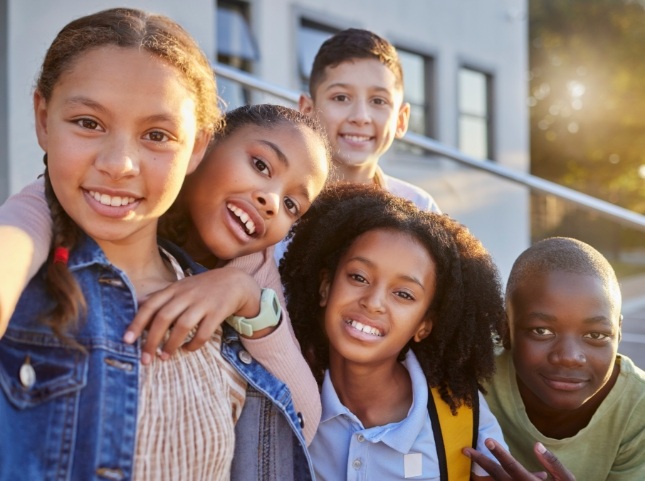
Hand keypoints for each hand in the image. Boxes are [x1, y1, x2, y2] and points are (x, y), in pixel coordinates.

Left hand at [123, 266, 261, 363]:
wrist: (235, 281)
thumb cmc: (203, 288)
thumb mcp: (181, 286)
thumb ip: (161, 296)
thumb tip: (137, 304)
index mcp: (174, 289)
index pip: (150, 305)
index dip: (137, 323)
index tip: (127, 340)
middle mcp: (186, 295)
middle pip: (163, 317)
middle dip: (151, 340)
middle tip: (144, 358)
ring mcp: (203, 303)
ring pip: (182, 326)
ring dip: (171, 345)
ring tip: (164, 357)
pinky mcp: (218, 312)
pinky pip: (203, 333)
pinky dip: (193, 344)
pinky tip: (187, 349)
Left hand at [463, 438, 575, 480]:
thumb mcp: (566, 480)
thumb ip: (553, 463)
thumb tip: (536, 445)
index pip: (512, 466)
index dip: (499, 453)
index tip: (487, 440)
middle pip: (496, 474)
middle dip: (480, 461)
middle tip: (465, 449)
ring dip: (480, 473)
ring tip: (468, 459)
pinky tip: (481, 474)